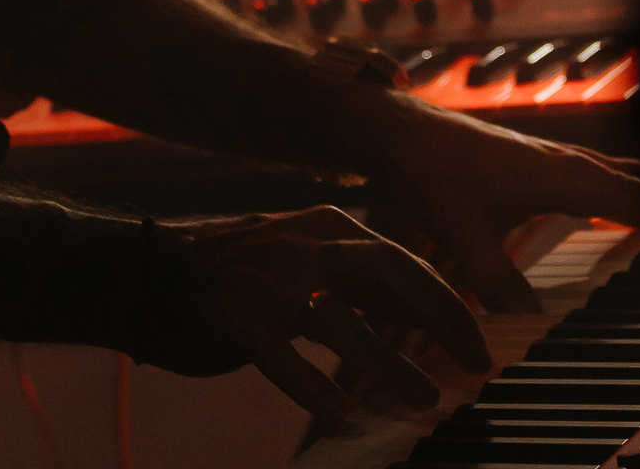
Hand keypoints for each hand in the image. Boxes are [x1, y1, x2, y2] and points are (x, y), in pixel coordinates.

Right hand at [138, 205, 490, 416]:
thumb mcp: (314, 266)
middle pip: (387, 270)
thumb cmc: (250, 280)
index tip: (480, 347)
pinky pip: (281, 356)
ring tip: (424, 398)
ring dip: (388, 361)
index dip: (448, 305)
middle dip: (438, 317)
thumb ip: (367, 286)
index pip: (404, 260)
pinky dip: (312, 385)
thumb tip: (432, 316)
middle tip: (472, 364)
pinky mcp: (236, 317)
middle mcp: (304, 247)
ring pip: (340, 318)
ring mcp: (269, 281)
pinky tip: (337, 409)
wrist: (159, 278)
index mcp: (328, 229)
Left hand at [367, 102, 639, 312]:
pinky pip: (603, 175)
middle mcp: (570, 161)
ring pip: (624, 176)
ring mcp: (558, 157)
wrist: (401, 130)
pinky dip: (626, 193)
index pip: (639, 202)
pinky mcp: (544, 161)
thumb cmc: (432, 174)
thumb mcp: (465, 237)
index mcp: (565, 177)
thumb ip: (499, 285)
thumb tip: (533, 330)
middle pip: (639, 185)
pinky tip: (624, 216)